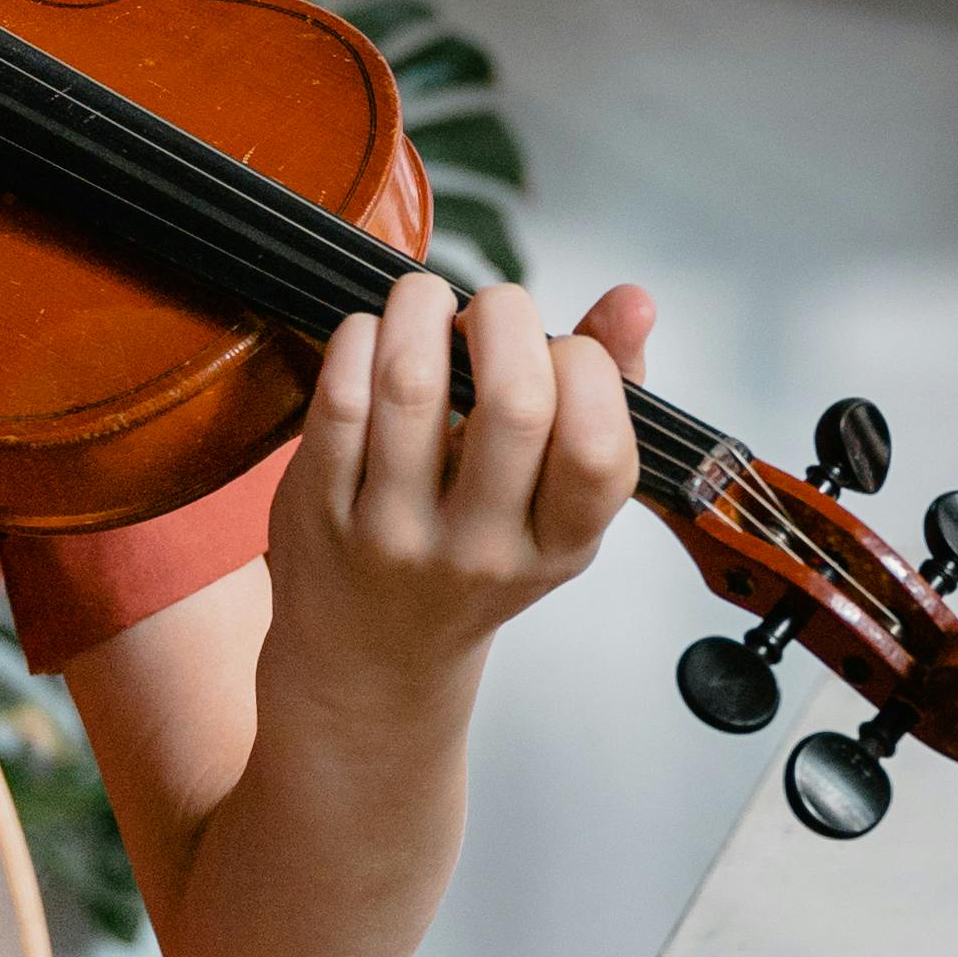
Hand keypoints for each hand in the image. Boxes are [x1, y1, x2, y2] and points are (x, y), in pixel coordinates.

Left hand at [258, 272, 649, 713]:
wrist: (369, 655)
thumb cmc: (477, 552)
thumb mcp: (557, 502)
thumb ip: (607, 392)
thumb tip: (635, 301)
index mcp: (559, 545)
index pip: (599, 449)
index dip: (589, 369)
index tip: (562, 351)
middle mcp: (482, 549)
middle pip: (516, 405)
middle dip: (508, 316)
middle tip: (492, 311)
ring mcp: (396, 533)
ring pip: (413, 384)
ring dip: (421, 309)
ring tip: (426, 305)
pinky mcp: (323, 509)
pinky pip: (340, 399)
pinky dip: (359, 339)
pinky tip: (373, 339)